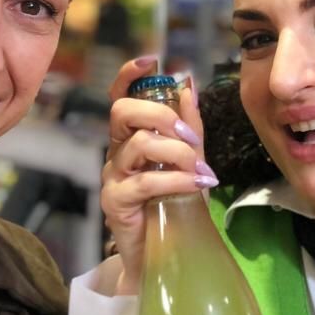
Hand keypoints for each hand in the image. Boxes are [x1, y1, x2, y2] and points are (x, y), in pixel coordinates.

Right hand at [101, 56, 216, 293]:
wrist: (164, 254)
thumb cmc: (174, 205)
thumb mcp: (190, 161)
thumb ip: (190, 126)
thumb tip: (189, 84)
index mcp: (132, 136)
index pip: (120, 96)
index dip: (129, 75)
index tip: (150, 61)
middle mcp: (117, 151)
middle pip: (122, 111)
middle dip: (161, 115)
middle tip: (190, 136)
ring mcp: (113, 176)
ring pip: (139, 144)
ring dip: (178, 152)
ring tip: (201, 170)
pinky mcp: (115, 201)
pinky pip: (146, 180)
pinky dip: (178, 179)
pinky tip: (198, 185)